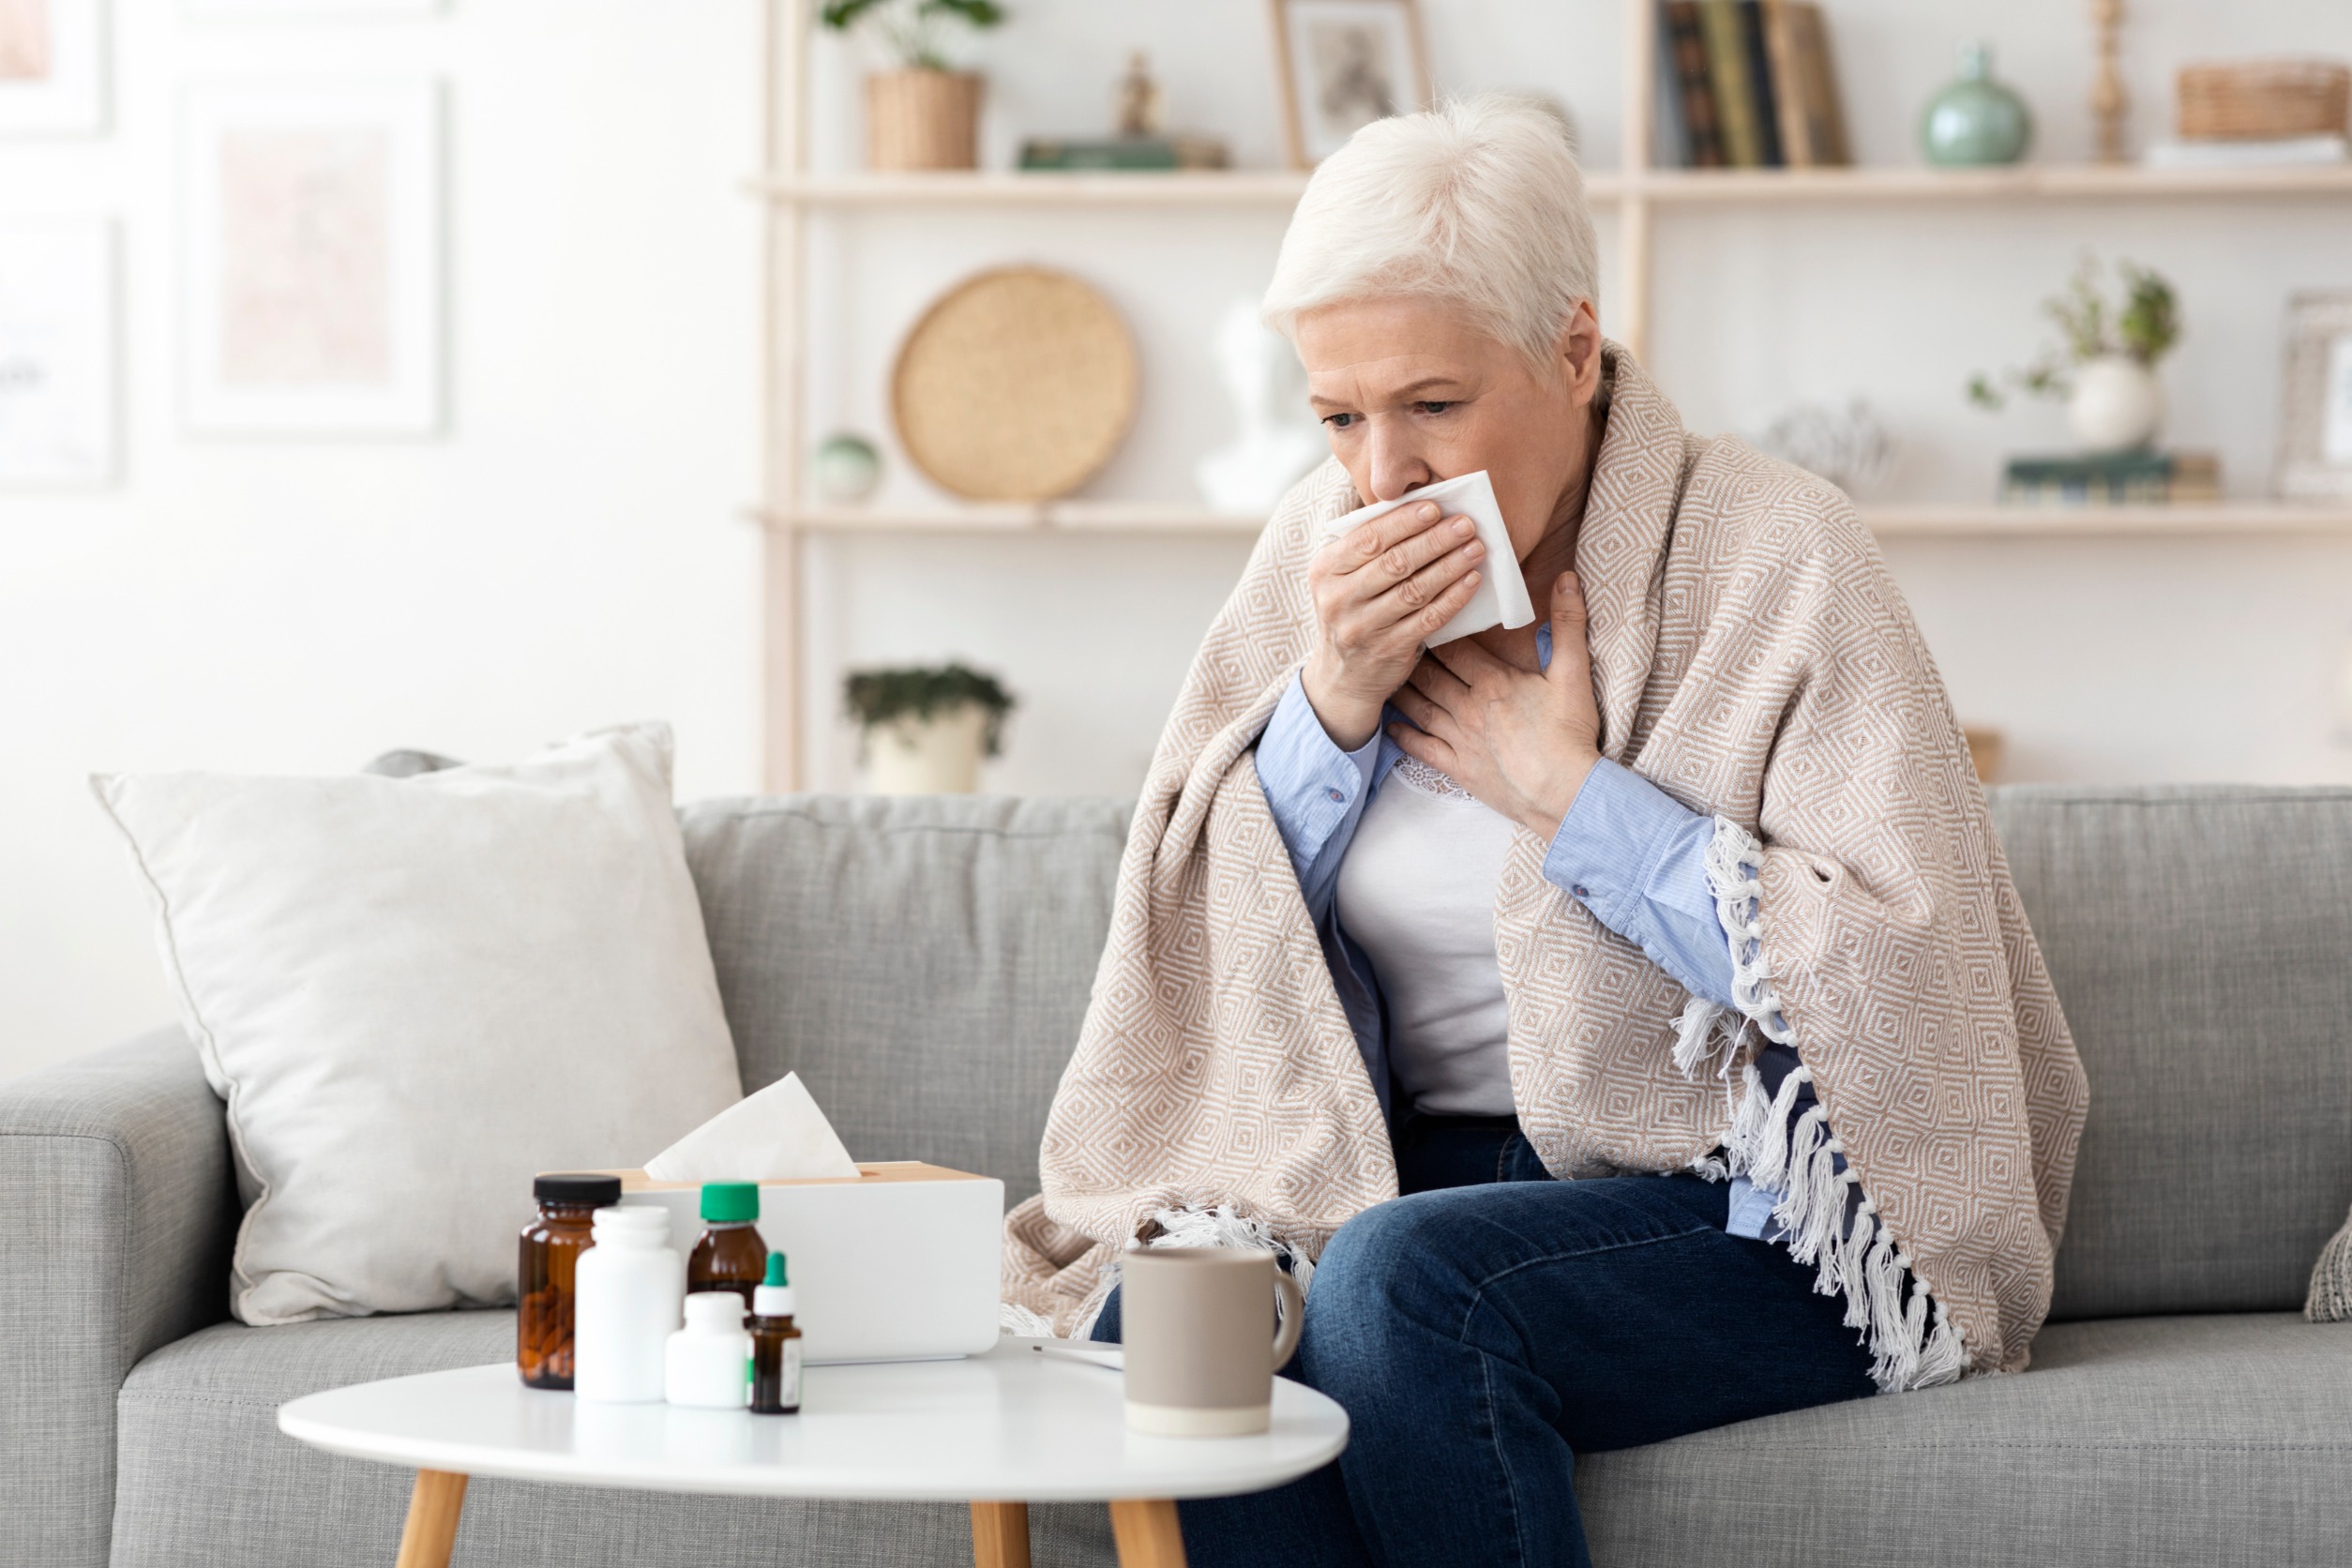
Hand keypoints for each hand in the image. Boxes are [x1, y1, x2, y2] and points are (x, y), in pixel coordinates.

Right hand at [1301, 501, 1486, 749]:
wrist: (1342, 676)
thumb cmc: (1351, 610)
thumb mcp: (1341, 578)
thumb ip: (1367, 548)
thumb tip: (1418, 511)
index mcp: (1324, 571)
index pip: (1368, 539)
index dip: (1403, 522)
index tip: (1435, 507)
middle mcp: (1338, 599)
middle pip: (1394, 563)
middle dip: (1434, 540)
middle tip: (1465, 524)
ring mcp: (1363, 628)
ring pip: (1415, 590)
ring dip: (1450, 566)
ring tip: (1475, 548)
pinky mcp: (1389, 649)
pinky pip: (1428, 618)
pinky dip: (1453, 597)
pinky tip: (1471, 580)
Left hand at [1387, 572, 1602, 840]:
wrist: (1564, 792)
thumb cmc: (1570, 735)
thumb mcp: (1574, 675)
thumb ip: (1569, 625)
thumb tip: (1568, 578)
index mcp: (1493, 682)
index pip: (1454, 648)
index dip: (1435, 629)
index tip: (1420, 613)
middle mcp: (1467, 708)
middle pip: (1429, 674)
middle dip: (1411, 654)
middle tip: (1392, 636)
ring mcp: (1459, 739)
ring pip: (1419, 707)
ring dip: (1401, 689)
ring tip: (1384, 672)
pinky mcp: (1457, 768)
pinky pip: (1421, 748)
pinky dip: (1403, 735)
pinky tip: (1389, 725)